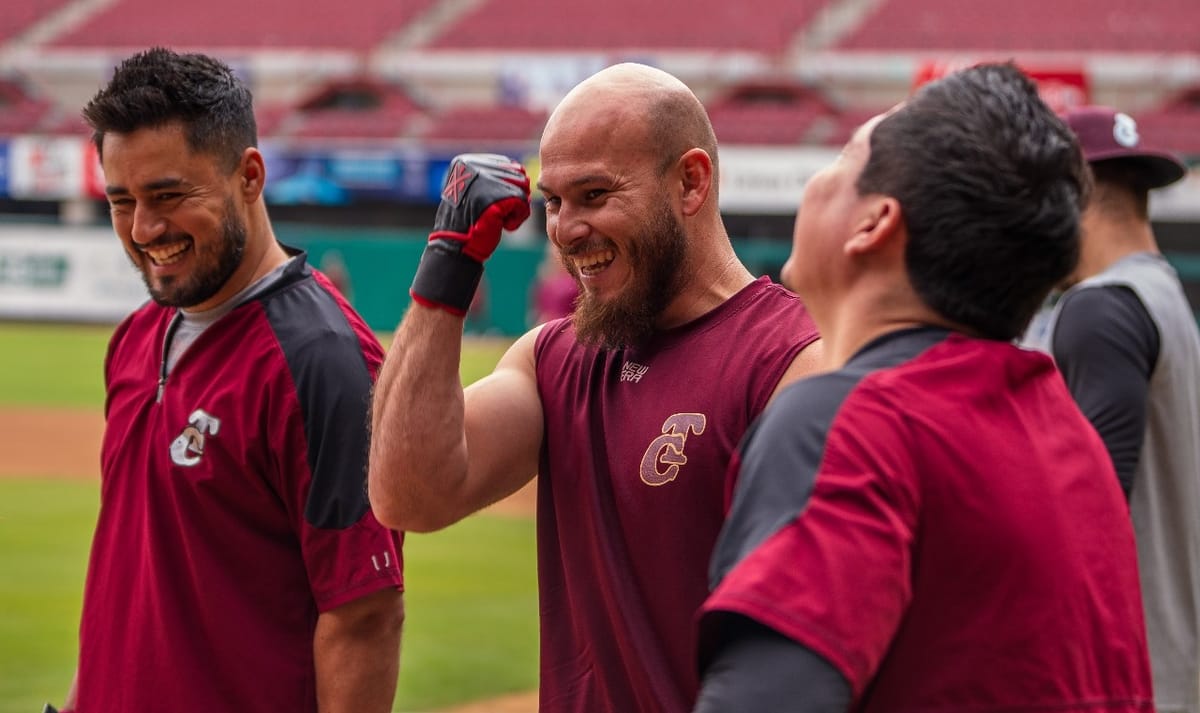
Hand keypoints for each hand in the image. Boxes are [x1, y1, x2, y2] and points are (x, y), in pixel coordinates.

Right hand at [410, 154, 531, 314]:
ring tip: (500, 220)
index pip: (507, 164)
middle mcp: (475, 166)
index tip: (496, 206)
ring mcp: (486, 181)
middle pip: (518, 175)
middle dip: (515, 198)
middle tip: (500, 215)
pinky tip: (503, 226)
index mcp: (467, 162)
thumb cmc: (467, 222)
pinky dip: (517, 219)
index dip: (510, 187)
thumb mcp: (475, 191)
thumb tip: (522, 170)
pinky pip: (523, 203)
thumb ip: (492, 178)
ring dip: (516, 208)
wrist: (454, 247)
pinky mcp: (497, 197)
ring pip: (522, 188)